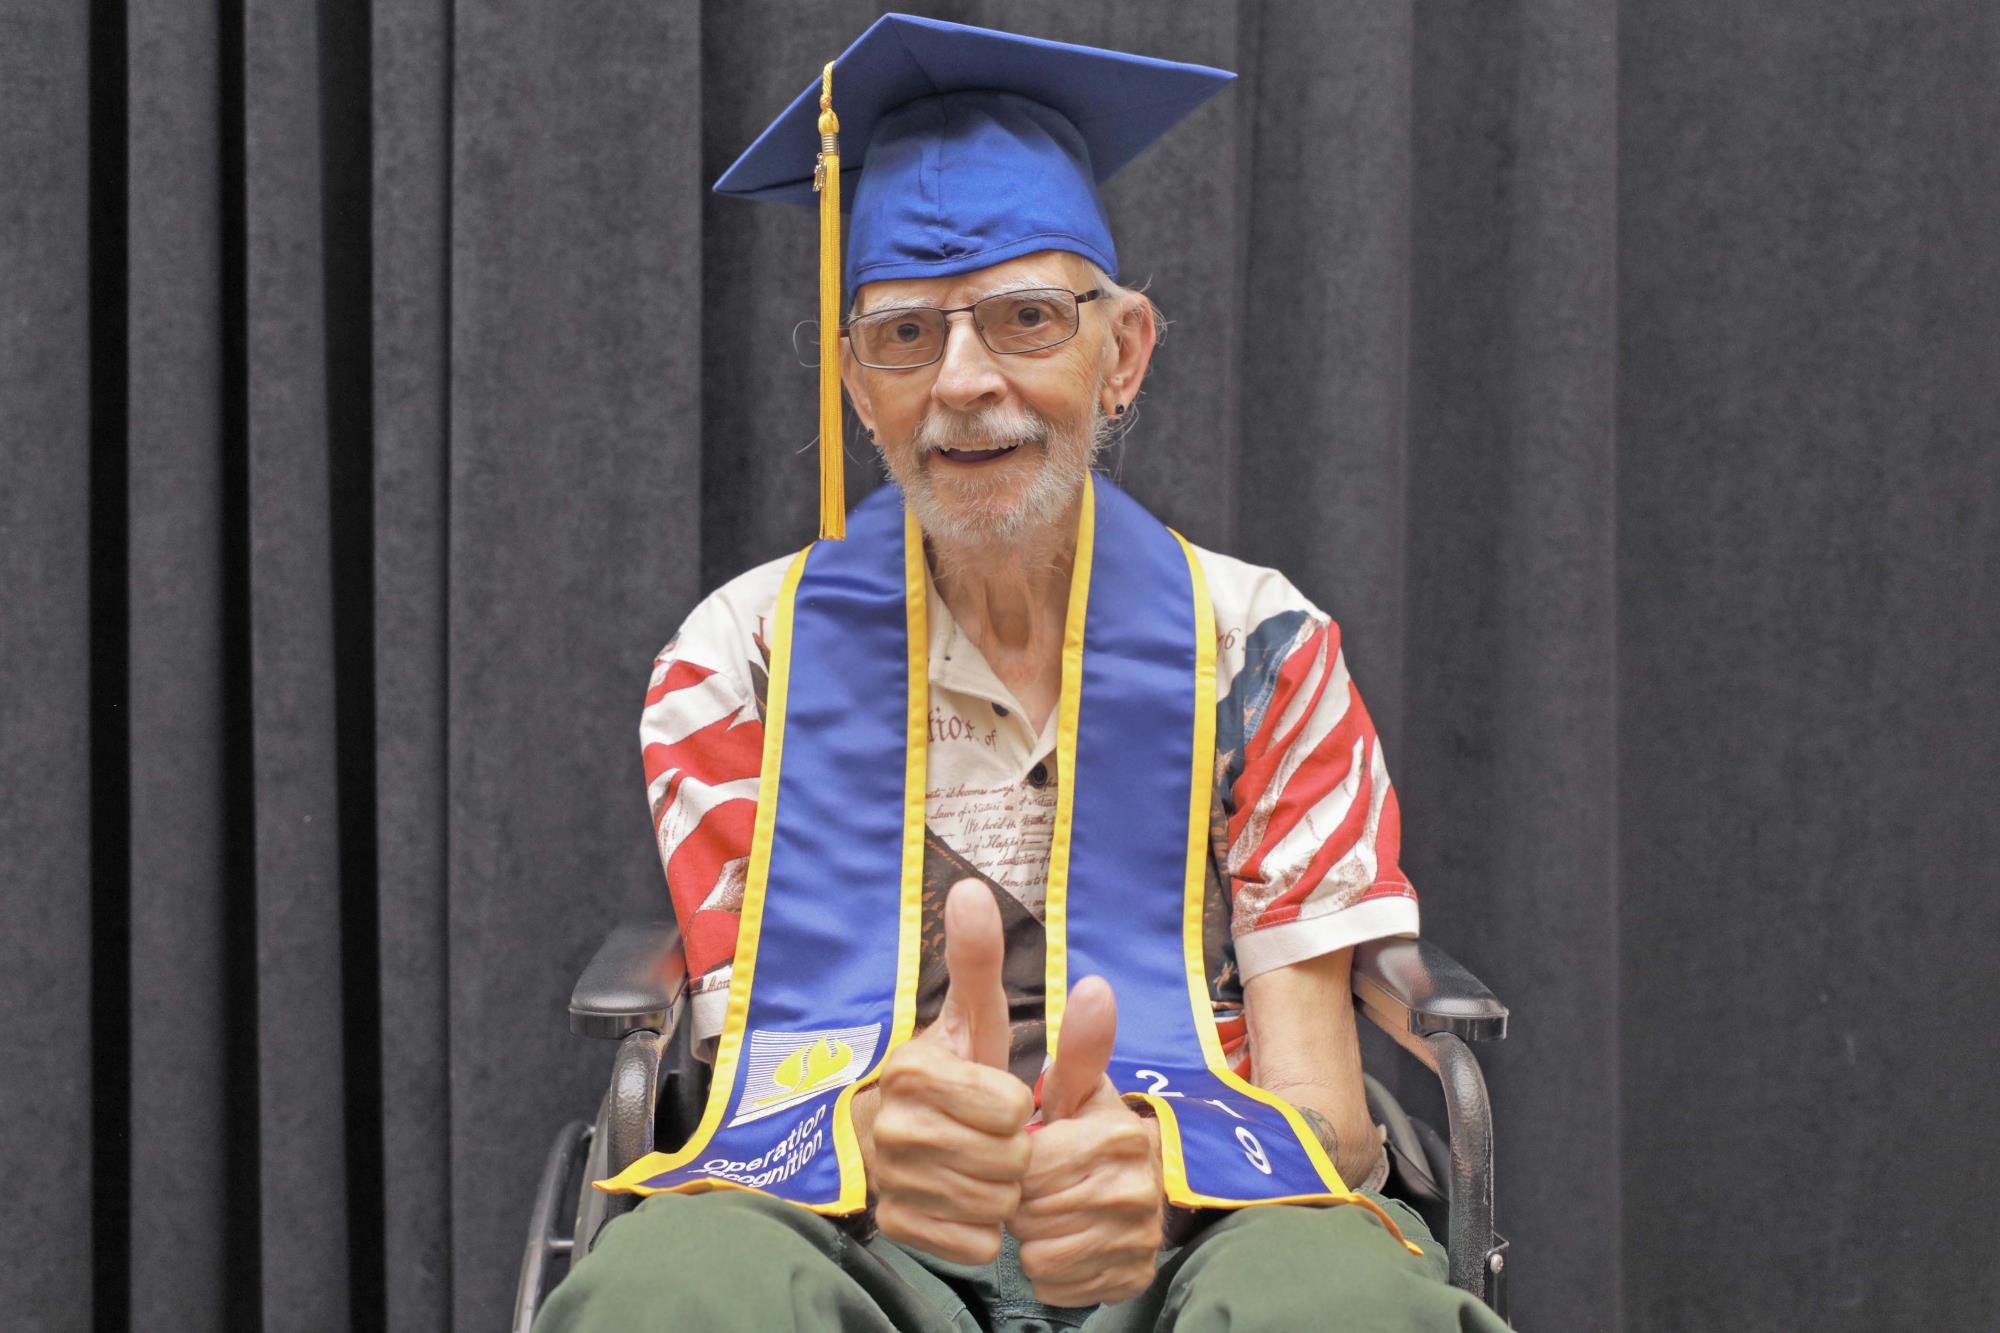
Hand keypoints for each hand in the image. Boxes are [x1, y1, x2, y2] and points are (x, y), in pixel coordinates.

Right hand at [870, 879, 1033, 1263]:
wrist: (892, 1135)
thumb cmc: (951, 1072)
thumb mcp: (974, 1017)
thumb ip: (978, 961)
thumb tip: (970, 887)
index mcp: (912, 1070)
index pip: (1009, 1107)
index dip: (1017, 1105)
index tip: (999, 1096)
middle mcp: (891, 1126)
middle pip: (1005, 1162)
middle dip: (1014, 1152)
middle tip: (993, 1137)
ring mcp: (890, 1181)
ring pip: (992, 1205)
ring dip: (1001, 1191)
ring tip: (981, 1165)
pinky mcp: (895, 1227)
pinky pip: (973, 1244)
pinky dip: (982, 1229)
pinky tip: (966, 1200)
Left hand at [1009, 976, 1164, 1306]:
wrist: (1132, 1190)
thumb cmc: (1087, 1132)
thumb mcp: (1078, 1089)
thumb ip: (1082, 1045)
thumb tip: (1095, 985)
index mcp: (1120, 1135)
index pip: (1027, 1165)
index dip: (1014, 1163)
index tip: (1026, 1155)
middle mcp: (1137, 1189)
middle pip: (1030, 1212)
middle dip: (1020, 1202)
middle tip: (1034, 1188)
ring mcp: (1138, 1240)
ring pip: (1040, 1255)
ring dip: (1030, 1238)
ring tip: (1046, 1215)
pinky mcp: (1132, 1278)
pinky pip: (1059, 1287)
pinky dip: (1050, 1272)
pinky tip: (1062, 1244)